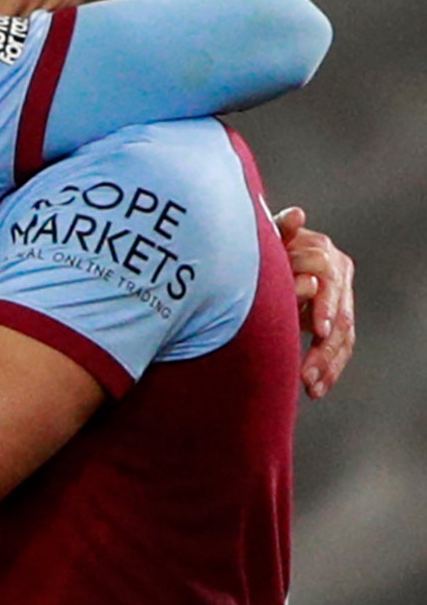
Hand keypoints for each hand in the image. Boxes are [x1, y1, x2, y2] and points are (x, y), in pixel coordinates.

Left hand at [273, 207, 354, 398]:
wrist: (265, 255)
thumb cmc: (261, 247)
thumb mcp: (268, 241)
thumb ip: (280, 231)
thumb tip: (296, 214)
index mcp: (325, 256)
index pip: (331, 284)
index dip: (326, 306)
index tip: (317, 329)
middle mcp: (338, 277)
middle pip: (341, 317)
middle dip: (325, 348)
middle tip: (307, 374)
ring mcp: (340, 299)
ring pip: (343, 337)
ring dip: (328, 365)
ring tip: (311, 387)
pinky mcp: (336, 320)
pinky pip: (339, 347)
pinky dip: (329, 369)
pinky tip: (317, 390)